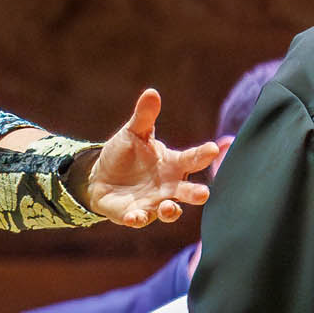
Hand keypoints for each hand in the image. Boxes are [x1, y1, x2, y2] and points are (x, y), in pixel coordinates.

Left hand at [82, 89, 225, 227]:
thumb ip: (144, 117)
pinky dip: (138, 219)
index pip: (193, 158)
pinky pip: (141, 219)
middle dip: (196, 193)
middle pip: (188, 191)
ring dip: (171, 211)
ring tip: (169, 207)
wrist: (100, 176)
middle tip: (204, 193)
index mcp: (173, 163)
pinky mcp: (136, 214)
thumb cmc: (125, 153)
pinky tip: (134, 217)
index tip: (213, 148)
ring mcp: (155, 202)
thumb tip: (151, 92)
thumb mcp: (133, 133)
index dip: (204, 154)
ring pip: (169, 210)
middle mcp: (170, 186)